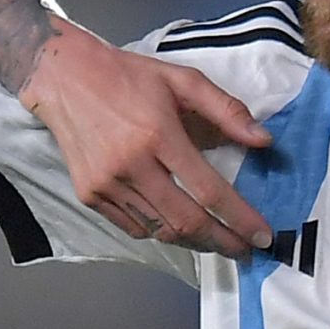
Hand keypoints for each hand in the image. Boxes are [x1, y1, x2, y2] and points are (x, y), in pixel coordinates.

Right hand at [18, 26, 274, 256]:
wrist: (64, 77)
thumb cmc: (129, 77)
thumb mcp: (182, 80)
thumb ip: (227, 110)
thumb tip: (265, 141)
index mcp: (158, 134)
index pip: (207, 189)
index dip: (239, 218)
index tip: (262, 237)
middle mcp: (131, 165)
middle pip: (186, 221)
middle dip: (222, 242)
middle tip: (246, 251)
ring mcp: (106, 184)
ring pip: (160, 230)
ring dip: (195, 241)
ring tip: (218, 241)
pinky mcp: (89, 195)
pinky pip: (134, 227)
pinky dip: (161, 231)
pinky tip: (177, 225)